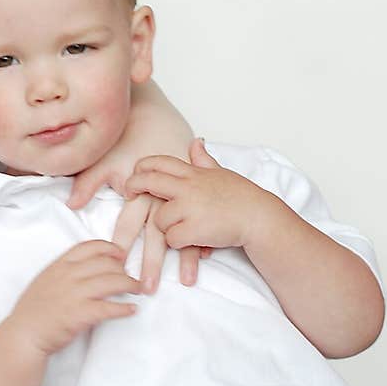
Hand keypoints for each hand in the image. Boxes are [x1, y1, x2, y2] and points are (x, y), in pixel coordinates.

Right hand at [6, 240, 140, 357]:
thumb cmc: (31, 313)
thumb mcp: (43, 282)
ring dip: (130, 285)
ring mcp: (75, 294)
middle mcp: (68, 276)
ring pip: (113, 281)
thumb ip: (62, 273)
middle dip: (124, 269)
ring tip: (138, 290)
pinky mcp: (81, 314)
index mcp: (59, 266)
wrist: (23, 335)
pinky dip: (124, 308)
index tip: (120, 253)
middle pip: (106, 263)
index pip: (89, 247)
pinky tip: (131, 310)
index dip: (109, 248)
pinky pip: (110, 308)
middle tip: (131, 277)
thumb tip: (83, 271)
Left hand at [67, 81, 202, 287]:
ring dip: (185, 258)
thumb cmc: (126, 138)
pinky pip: (202, 219)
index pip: (129, 223)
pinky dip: (204, 237)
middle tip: (147, 288)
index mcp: (139, 189)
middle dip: (152, 263)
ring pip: (184, 230)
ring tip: (188, 281)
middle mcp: (162, 195)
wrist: (154, 115)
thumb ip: (88, 183)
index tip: (118, 269)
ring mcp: (183, 195)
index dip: (122, 246)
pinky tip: (207, 258)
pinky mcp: (196, 193)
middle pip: (157, 234)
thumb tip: (73, 204)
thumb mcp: (105, 158)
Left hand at [124, 139, 269, 251]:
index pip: (160, 162)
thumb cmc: (241, 197)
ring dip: (166, 227)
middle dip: (133, 185)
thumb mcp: (220, 173)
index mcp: (193, 173)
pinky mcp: (193, 229)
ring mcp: (190, 208)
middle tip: (128, 192)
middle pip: (149, 181)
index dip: (143, 165)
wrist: (259, 217)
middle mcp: (188, 187)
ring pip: (158, 219)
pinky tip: (190, 241)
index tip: (136, 171)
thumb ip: (203, 160)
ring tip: (182, 228)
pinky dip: (178, 243)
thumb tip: (196, 142)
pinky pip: (171, 239)